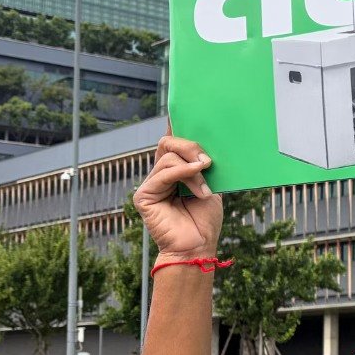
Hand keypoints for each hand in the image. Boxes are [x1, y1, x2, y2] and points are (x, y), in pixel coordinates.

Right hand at [133, 131, 222, 261]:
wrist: (198, 247)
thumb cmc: (205, 221)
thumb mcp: (211, 187)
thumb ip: (204, 168)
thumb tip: (205, 147)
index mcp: (175, 171)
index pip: (173, 142)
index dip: (176, 124)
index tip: (184, 106)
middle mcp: (160, 175)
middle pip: (168, 143)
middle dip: (190, 146)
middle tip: (208, 161)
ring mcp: (151, 184)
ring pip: (168, 157)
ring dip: (193, 170)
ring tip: (205, 187)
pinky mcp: (144, 196)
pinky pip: (163, 173)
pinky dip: (182, 174)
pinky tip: (197, 181)